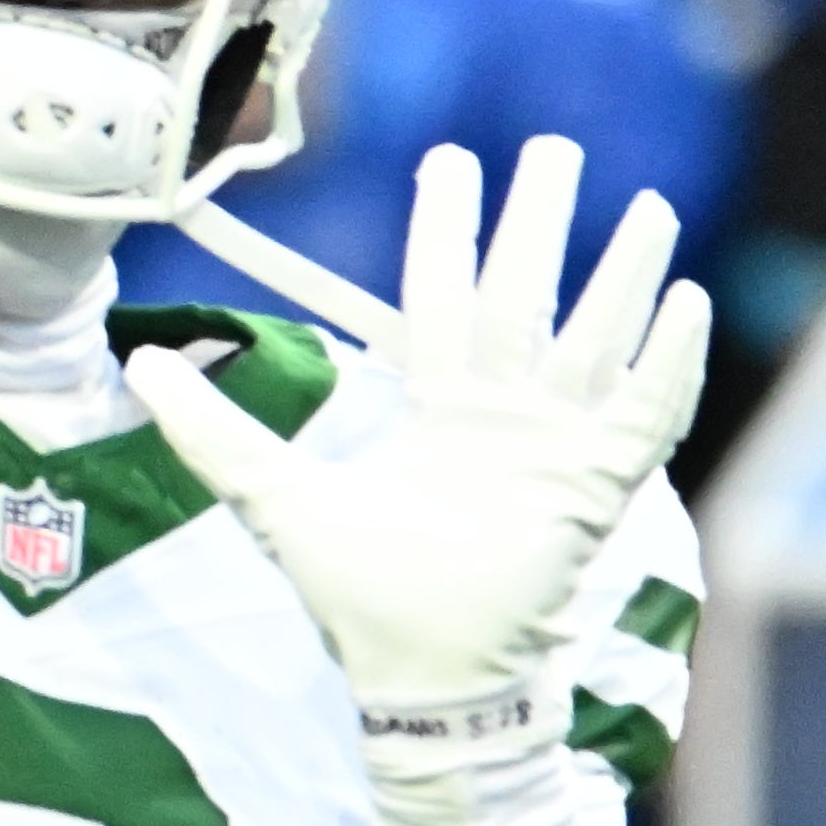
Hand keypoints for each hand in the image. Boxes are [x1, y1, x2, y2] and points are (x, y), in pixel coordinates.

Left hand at [130, 139, 705, 724]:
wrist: (419, 678)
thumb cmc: (360, 597)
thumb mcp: (275, 499)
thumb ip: (214, 432)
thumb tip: (140, 364)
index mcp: (435, 408)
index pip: (442, 295)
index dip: (446, 230)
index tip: (451, 161)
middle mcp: (500, 414)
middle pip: (524, 294)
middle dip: (540, 223)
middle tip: (556, 148)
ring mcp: (553, 447)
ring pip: (593, 337)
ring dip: (620, 273)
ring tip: (647, 203)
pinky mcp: (592, 488)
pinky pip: (642, 413)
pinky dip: (667, 361)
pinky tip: (685, 302)